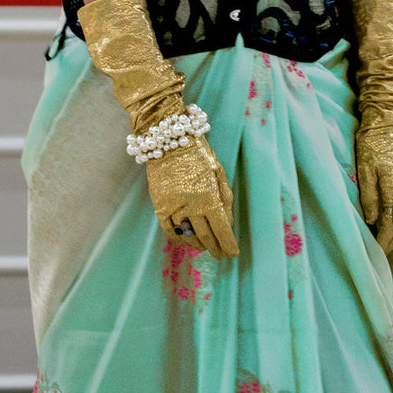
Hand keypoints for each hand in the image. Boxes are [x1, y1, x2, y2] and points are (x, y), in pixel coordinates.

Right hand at [145, 136, 237, 259]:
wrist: (167, 139)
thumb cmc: (198, 154)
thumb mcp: (218, 172)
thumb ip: (225, 199)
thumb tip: (228, 225)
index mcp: (209, 196)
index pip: (222, 229)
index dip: (228, 244)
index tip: (232, 254)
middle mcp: (191, 205)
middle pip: (206, 236)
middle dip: (215, 248)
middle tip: (220, 254)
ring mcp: (173, 207)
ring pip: (188, 236)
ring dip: (198, 245)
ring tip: (205, 247)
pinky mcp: (160, 207)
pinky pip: (170, 231)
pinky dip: (180, 239)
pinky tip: (186, 241)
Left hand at [355, 124, 392, 254]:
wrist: (388, 123)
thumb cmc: (372, 145)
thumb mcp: (365, 171)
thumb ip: (369, 197)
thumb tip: (371, 221)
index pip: (390, 224)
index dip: (383, 241)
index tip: (374, 253)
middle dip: (390, 243)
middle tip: (378, 257)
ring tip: (383, 246)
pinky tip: (388, 228)